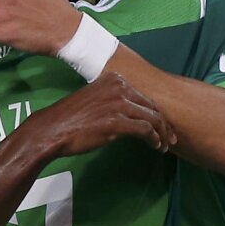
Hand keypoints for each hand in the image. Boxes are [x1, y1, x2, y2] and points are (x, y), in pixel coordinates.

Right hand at [24, 72, 176, 155]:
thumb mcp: (96, 99)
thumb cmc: (71, 118)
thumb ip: (114, 101)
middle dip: (164, 124)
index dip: (156, 113)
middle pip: (151, 106)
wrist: (53, 129)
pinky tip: (155, 146)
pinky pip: (145, 130)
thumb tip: (133, 114)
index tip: (163, 125)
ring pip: (152, 118)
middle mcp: (119, 87)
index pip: (143, 96)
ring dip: (161, 134)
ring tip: (163, 146)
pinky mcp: (117, 121)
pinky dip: (153, 139)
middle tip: (170, 138)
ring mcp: (119, 103)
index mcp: (115, 79)